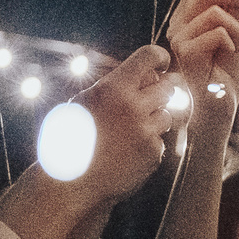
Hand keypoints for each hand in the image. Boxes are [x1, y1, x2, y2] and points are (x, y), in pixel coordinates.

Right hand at [73, 44, 176, 200]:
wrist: (71, 182)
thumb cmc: (72, 139)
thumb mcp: (84, 103)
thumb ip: (114, 87)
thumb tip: (146, 75)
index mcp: (113, 88)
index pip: (149, 56)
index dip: (159, 57)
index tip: (161, 63)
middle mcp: (134, 107)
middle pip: (167, 87)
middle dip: (158, 93)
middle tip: (142, 103)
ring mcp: (146, 131)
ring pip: (166, 115)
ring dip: (152, 120)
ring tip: (126, 132)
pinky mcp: (153, 153)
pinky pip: (159, 141)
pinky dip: (147, 144)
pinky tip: (126, 152)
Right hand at [164, 0, 238, 102]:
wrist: (220, 104)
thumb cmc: (226, 71)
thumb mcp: (236, 31)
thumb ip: (235, 6)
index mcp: (186, 17)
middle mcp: (177, 25)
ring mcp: (178, 38)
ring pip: (213, 11)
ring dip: (238, 26)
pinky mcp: (185, 52)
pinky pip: (217, 31)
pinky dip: (233, 40)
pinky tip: (232, 54)